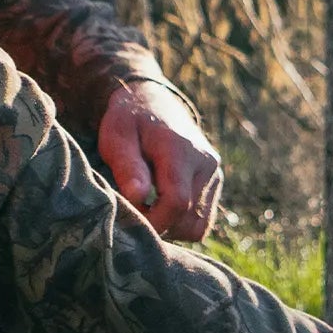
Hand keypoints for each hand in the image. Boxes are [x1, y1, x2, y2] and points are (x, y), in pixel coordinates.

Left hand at [100, 79, 223, 242]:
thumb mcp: (117, 137)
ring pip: (198, 225)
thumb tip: (137, 198)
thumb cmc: (129, 122)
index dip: (153, 221)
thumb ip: (127, 166)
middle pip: (189, 219)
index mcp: (181, 149)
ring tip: (146, 211)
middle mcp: (206, 163)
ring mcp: (214, 175)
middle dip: (159, 226)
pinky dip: (180, 224)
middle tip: (134, 215)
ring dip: (170, 228)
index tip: (129, 220)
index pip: (177, 201)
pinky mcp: (215, 184)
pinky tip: (159, 210)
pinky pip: (201, 221)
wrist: (154, 104)